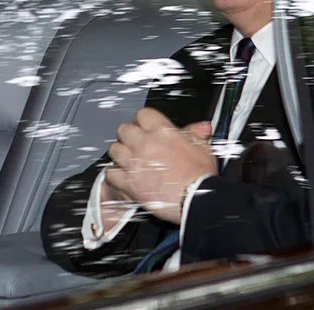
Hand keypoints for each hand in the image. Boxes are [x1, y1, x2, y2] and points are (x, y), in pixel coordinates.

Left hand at [105, 107, 216, 223]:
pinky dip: (114, 175)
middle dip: (128, 135)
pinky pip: (110, 173)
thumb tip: (200, 127)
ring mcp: (134, 163)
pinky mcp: (128, 182)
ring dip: (120, 154)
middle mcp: (144, 144)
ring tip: (128, 159)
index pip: (143, 114)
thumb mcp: (203, 149)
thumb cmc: (200, 176)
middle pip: (123, 129)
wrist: (196, 199)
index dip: (143, 121)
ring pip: (114, 149)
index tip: (145, 127)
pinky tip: (122, 177)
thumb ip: (196, 134)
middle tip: (136, 143)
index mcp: (162, 132)